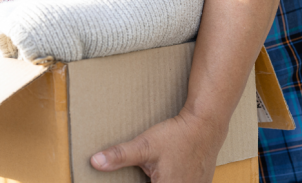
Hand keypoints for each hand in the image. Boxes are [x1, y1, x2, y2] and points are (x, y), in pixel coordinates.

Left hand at [90, 107, 227, 182]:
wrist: (206, 125)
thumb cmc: (177, 136)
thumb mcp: (144, 145)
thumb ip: (120, 156)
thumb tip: (95, 162)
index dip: (136, 182)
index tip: (140, 174)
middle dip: (147, 179)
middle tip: (148, 168)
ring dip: (160, 178)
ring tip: (157, 169)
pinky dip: (172, 178)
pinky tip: (167, 170)